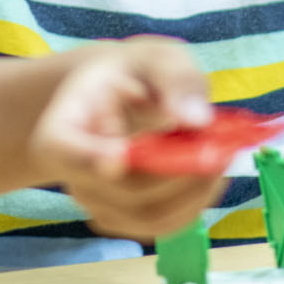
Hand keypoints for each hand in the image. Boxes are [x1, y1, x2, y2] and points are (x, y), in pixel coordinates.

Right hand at [29, 37, 223, 240]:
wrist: (129, 94)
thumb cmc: (139, 72)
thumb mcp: (157, 57)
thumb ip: (175, 78)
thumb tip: (196, 120)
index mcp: (62, 129)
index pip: (62, 151)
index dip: (89, 159)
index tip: (119, 155)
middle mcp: (74, 176)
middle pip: (122, 191)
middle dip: (177, 173)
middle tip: (219, 148)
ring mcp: (99, 204)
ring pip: (148, 217)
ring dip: (195, 191)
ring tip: (221, 155)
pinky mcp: (128, 219)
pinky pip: (162, 225)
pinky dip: (195, 202)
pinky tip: (211, 174)